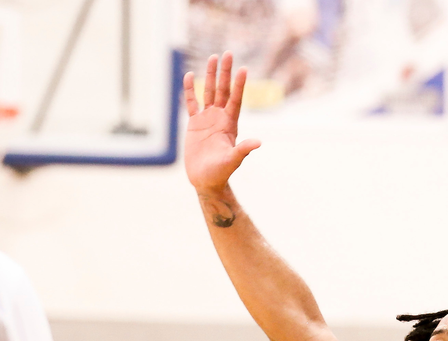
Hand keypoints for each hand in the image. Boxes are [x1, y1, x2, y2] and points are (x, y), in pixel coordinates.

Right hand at [184, 52, 261, 193]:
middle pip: (223, 90)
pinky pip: (192, 103)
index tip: (243, 68)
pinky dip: (190, 90)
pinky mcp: (194, 124)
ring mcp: (207, 119)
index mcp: (230, 124)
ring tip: (212, 57)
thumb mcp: (233, 160)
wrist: (205, 180)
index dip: (239, 85)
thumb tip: (258, 142)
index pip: (235, 99)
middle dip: (225, 72)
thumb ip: (243, 150)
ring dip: (210, 75)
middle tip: (228, 53)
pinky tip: (189, 76)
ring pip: (208, 92)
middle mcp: (220, 117)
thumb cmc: (220, 172)